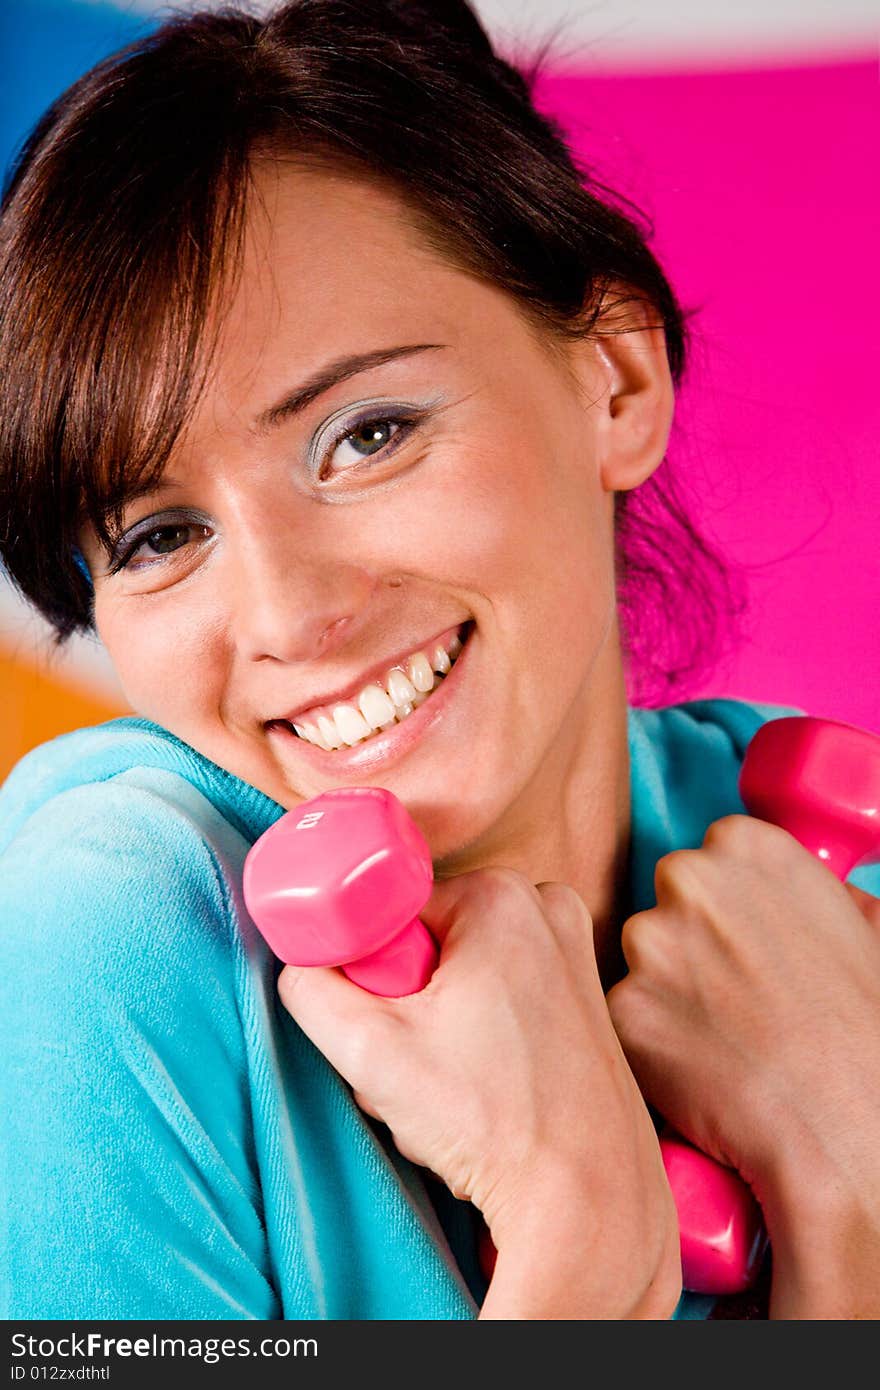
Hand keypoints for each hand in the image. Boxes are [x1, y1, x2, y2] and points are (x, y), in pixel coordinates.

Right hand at [278, 866, 680, 1317]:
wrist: (585, 1194)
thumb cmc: (492, 1121)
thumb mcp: (368, 1051)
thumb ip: (310, 990)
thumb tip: (301, 963)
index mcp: (499, 895)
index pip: (389, 914)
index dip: (373, 977)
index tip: (390, 1030)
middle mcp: (545, 905)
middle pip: (425, 945)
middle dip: (404, 1008)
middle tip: (422, 1066)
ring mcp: (572, 948)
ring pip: (459, 976)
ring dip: (436, 1031)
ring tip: (457, 1087)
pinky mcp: (583, 993)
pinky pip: (498, 996)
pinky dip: (477, 1038)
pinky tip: (486, 1086)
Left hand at [606, 814, 879, 1316]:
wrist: (846, 1125)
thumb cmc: (865, 1033)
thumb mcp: (865, 932)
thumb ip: (815, 895)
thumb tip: (813, 893)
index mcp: (745, 846)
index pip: (707, 859)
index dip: (724, 910)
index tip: (746, 946)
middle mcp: (689, 879)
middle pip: (664, 904)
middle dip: (686, 944)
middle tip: (730, 998)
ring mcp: (649, 943)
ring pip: (639, 962)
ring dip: (665, 994)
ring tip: (722, 1038)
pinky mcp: (623, 1008)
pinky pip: (626, 1020)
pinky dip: (652, 1045)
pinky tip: (700, 1069)